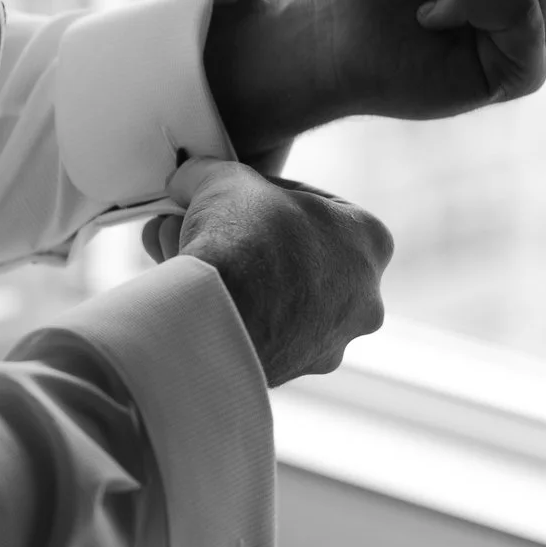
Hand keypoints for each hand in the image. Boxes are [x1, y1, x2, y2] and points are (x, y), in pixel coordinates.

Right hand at [141, 157, 391, 385]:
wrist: (219, 320)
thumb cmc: (243, 241)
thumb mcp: (225, 180)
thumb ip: (212, 174)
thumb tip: (190, 179)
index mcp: (370, 240)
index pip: (311, 204)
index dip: (258, 193)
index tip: (225, 195)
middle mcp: (364, 298)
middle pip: (291, 254)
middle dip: (239, 238)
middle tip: (194, 224)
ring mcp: (331, 342)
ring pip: (273, 296)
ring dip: (228, 274)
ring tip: (176, 255)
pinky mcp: (294, 372)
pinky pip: (256, 330)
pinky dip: (226, 311)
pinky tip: (188, 293)